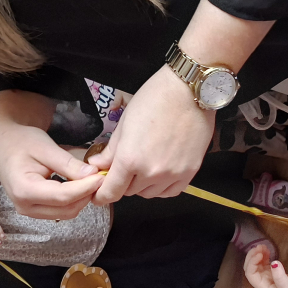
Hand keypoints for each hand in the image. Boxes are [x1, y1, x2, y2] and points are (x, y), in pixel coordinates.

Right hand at [0, 120, 102, 219]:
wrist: (4, 143)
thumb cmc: (21, 141)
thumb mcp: (45, 147)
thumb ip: (68, 164)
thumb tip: (93, 175)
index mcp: (24, 189)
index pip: (63, 196)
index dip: (86, 188)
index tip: (102, 177)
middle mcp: (25, 206)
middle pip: (67, 209)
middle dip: (86, 194)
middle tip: (100, 176)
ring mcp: (29, 211)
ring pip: (66, 213)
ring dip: (81, 198)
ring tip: (90, 179)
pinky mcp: (35, 210)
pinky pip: (61, 211)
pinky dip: (74, 200)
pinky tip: (78, 184)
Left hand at [89, 65, 215, 202]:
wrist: (189, 91)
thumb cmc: (155, 99)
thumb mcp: (125, 123)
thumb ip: (111, 151)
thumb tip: (98, 164)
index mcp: (129, 159)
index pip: (111, 192)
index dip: (101, 196)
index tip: (99, 195)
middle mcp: (151, 172)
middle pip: (129, 192)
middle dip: (123, 183)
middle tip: (124, 168)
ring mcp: (172, 174)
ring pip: (149, 193)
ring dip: (142, 185)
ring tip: (144, 165)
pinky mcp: (189, 172)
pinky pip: (170, 191)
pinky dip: (162, 187)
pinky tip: (160, 173)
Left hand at [243, 245, 287, 287]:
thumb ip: (280, 276)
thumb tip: (274, 263)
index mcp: (263, 287)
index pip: (251, 274)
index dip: (252, 263)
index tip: (260, 254)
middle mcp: (262, 282)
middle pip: (251, 268)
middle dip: (252, 257)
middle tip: (260, 247)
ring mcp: (267, 277)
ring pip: (256, 265)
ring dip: (257, 255)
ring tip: (263, 246)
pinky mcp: (273, 274)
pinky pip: (264, 264)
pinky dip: (264, 256)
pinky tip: (267, 251)